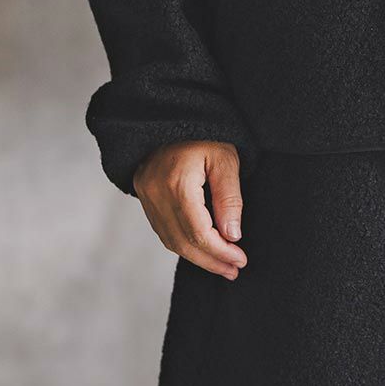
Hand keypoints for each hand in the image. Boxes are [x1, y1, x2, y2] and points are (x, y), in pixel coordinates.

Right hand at [133, 140, 247, 278]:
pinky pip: (162, 229)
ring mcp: (146, 195)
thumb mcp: (226, 160)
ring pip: (170, 240)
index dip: (220, 252)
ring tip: (222, 265)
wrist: (172, 115)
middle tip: (233, 271)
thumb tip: (233, 236)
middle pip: (183, 242)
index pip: (199, 232)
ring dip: (197, 257)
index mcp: (177, 183)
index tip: (240, 260)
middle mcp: (155, 192)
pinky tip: (202, 249)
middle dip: (210, 261)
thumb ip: (229, 199)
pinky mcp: (144, 195)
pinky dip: (183, 243)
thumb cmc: (205, 134)